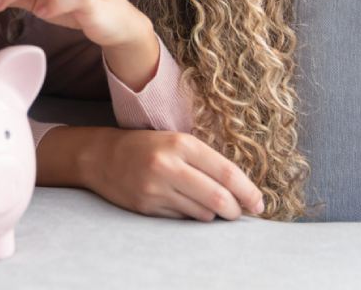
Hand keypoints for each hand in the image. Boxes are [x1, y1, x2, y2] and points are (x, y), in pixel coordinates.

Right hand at [87, 128, 263, 220]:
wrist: (101, 156)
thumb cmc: (146, 146)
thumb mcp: (176, 141)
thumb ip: (206, 161)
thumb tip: (241, 190)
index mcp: (181, 144)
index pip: (227, 173)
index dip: (249, 192)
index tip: (259, 203)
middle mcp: (168, 166)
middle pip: (218, 199)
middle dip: (235, 210)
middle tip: (239, 212)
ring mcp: (156, 189)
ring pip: (202, 214)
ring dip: (213, 215)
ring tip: (210, 206)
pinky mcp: (146, 206)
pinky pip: (182, 219)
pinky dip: (191, 216)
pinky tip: (186, 205)